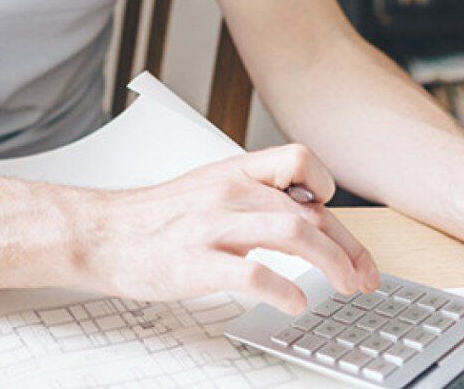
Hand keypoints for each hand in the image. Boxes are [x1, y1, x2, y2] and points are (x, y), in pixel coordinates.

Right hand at [81, 144, 379, 310]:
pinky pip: (253, 272)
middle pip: (309, 210)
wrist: (100, 234)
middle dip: (347, 247)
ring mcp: (212, 226)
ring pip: (293, 233)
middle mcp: (228, 193)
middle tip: (362, 275)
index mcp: (233, 172)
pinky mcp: (196, 262)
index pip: (300, 160)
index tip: (337, 223)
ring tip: (344, 287)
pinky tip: (294, 303)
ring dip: (331, 263)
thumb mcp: (206, 189)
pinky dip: (283, 290)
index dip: (327, 189)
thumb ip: (251, 194)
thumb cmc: (154, 218)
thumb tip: (300, 213)